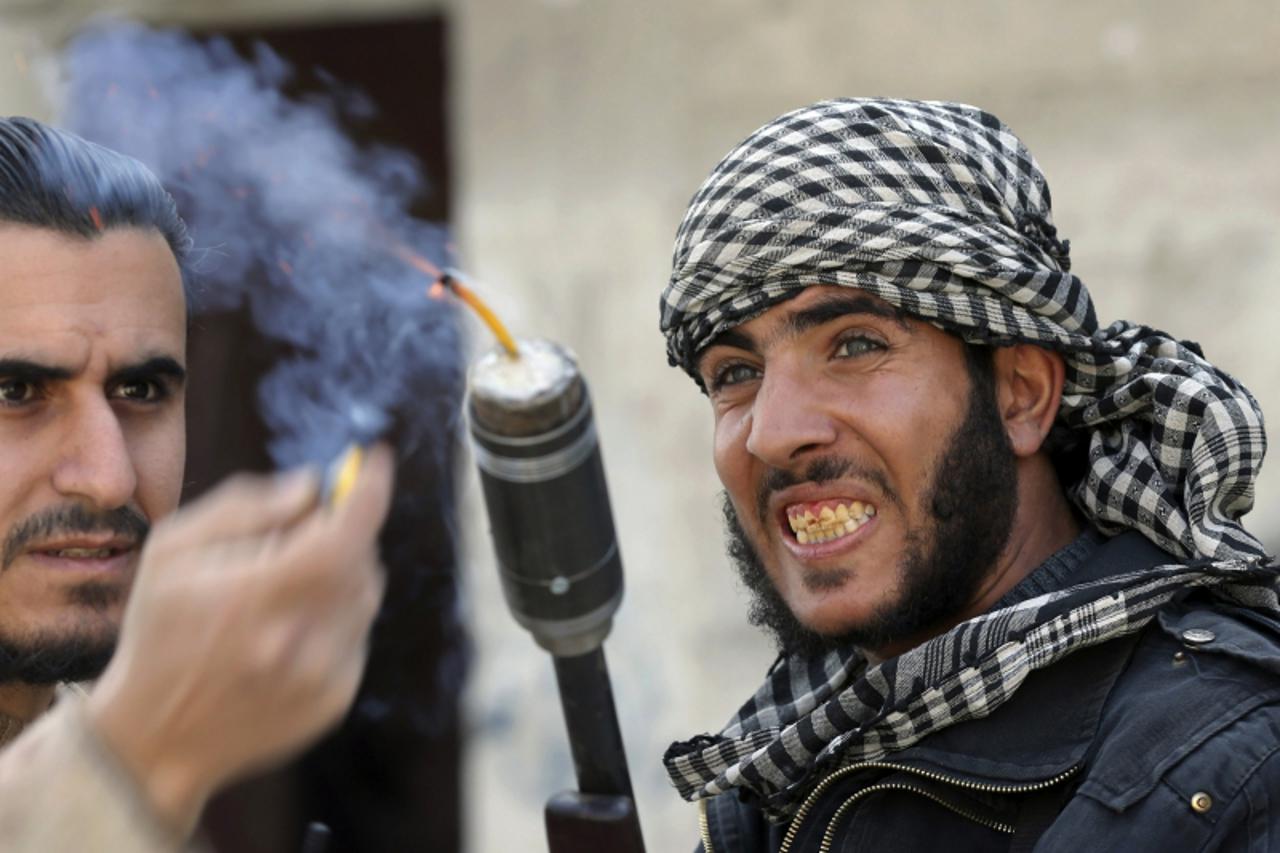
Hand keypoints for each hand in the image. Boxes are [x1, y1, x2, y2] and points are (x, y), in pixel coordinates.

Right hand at [86, 445, 394, 835]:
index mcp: (255, 597)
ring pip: (365, 596)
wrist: (155, 740)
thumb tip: (313, 485)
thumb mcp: (173, 553)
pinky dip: (337, 618)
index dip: (369, 490)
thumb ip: (244, 507)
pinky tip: (288, 633)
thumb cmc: (159, 634)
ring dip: (340, 575)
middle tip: (297, 536)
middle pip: (360, 559)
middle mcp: (298, 641)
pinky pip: (358, 635)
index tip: (375, 459)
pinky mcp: (336, 700)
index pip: (342, 534)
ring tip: (282, 591)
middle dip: (340, 532)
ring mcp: (322, 676)